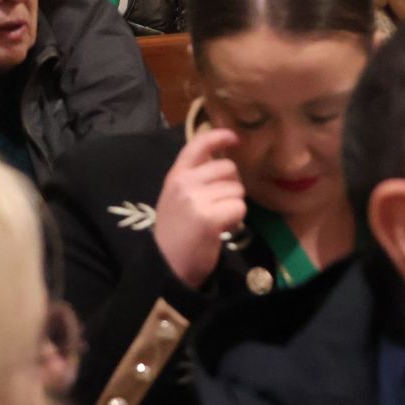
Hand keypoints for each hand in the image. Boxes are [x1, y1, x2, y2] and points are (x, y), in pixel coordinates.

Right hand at [152, 127, 245, 288]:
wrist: (165, 267)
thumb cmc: (175, 234)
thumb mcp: (176, 198)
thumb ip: (194, 179)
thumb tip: (223, 163)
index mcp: (175, 176)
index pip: (197, 145)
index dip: (219, 137)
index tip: (234, 138)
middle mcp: (184, 183)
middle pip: (228, 168)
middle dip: (232, 185)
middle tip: (221, 204)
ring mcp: (196, 199)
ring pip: (236, 189)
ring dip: (234, 204)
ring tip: (218, 219)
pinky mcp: (209, 218)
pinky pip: (239, 207)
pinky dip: (237, 219)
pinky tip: (222, 228)